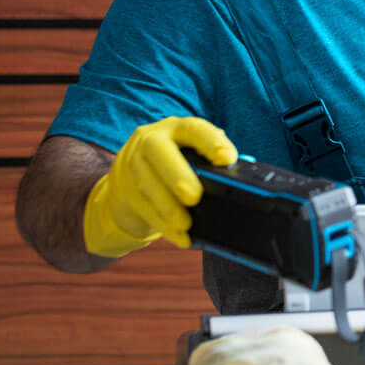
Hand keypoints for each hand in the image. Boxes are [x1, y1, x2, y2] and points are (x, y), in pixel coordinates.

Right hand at [83, 116, 237, 257]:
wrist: (129, 181)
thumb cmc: (175, 167)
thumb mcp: (191, 157)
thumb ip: (212, 163)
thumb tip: (242, 173)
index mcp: (175, 129)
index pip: (192, 128)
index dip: (210, 141)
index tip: (226, 159)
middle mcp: (149, 140)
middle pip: (157, 150)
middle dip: (176, 173)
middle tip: (195, 197)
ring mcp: (132, 164)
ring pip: (146, 183)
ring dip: (168, 206)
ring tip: (186, 223)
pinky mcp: (123, 190)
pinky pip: (142, 207)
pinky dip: (162, 224)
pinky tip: (179, 236)